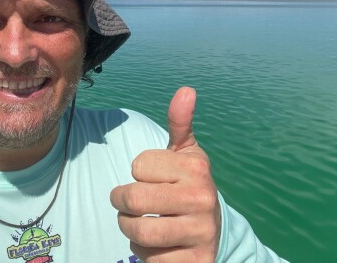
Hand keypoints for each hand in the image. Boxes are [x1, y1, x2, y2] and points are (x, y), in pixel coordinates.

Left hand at [110, 87, 220, 262]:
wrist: (213, 232)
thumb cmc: (188, 185)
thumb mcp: (186, 153)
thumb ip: (180, 123)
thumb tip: (186, 90)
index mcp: (196, 168)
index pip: (138, 165)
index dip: (139, 172)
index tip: (154, 177)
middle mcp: (202, 199)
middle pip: (133, 198)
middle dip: (122, 202)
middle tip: (130, 203)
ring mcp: (199, 233)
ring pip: (138, 230)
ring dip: (129, 228)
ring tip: (141, 222)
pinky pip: (148, 258)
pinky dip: (144, 253)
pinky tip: (159, 246)